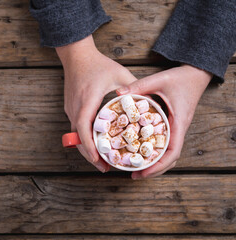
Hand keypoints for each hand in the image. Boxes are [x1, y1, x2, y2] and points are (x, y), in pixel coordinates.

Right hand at [57, 35, 137, 172]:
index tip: (98, 160)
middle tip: (104, 167)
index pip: (84, 128)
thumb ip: (133, 89)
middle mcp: (75, 107)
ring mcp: (70, 108)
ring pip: (74, 135)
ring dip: (86, 148)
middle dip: (89, 155)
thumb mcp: (119, 74)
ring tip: (100, 159)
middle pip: (77, 138)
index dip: (90, 146)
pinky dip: (84, 138)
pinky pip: (75, 127)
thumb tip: (149, 104)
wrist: (76, 55)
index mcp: (88, 100)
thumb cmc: (98, 64)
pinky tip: (95, 141)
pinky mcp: (69, 108)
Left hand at [116, 64, 211, 178]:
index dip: (158, 165)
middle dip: (153, 170)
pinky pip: (164, 144)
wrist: (195, 74)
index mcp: (179, 122)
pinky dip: (154, 152)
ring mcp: (176, 129)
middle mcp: (178, 129)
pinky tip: (140, 153)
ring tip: (135, 170)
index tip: (143, 172)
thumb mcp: (159, 80)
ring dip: (154, 164)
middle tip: (133, 175)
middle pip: (170, 158)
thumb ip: (139, 86)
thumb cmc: (180, 77)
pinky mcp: (171, 126)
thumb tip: (118, 94)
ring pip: (168, 154)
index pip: (172, 151)